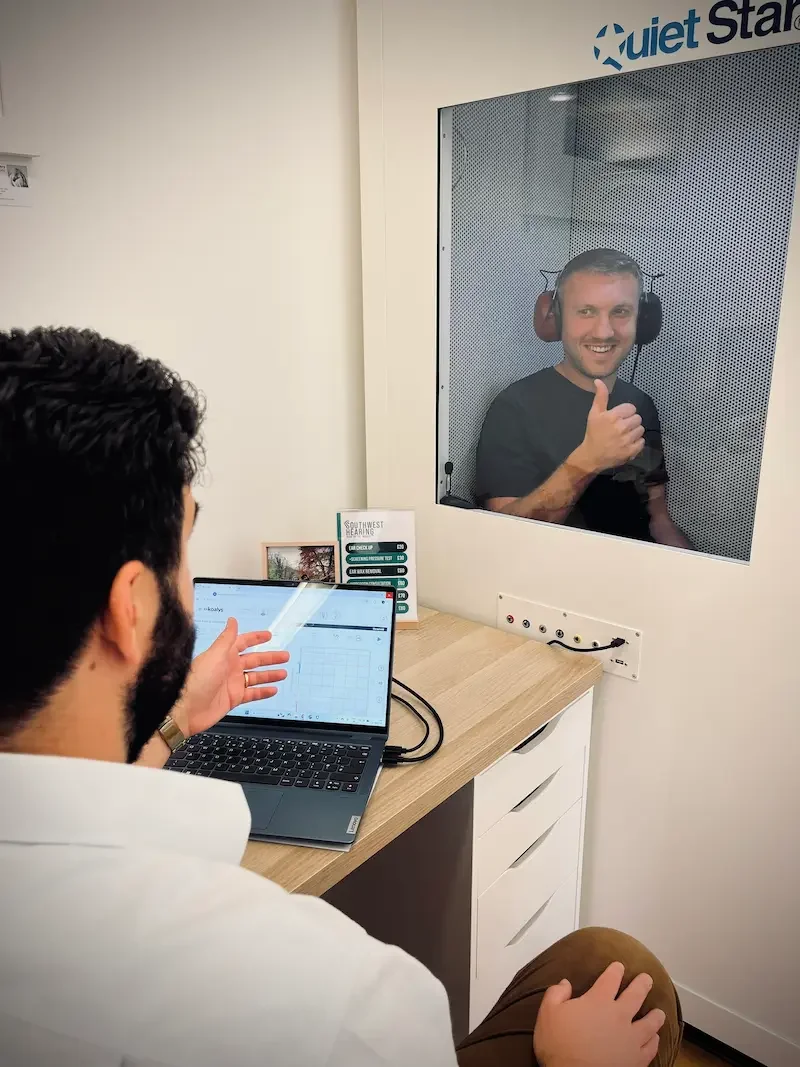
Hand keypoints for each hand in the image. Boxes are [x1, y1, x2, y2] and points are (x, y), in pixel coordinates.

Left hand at [173, 618, 288, 736]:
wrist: (185, 709)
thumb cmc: (196, 680)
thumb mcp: (214, 655)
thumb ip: (226, 639)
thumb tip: (232, 620)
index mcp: (224, 655)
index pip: (243, 642)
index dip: (256, 638)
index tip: (269, 635)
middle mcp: (229, 668)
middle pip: (254, 660)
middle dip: (269, 658)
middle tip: (284, 656)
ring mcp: (232, 684)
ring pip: (255, 677)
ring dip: (269, 675)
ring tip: (283, 673)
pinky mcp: (233, 699)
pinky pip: (252, 693)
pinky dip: (263, 692)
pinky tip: (273, 689)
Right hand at [534, 962, 665, 1066]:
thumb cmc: (559, 1045)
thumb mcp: (548, 1013)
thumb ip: (556, 993)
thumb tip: (565, 982)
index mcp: (598, 1001)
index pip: (610, 979)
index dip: (615, 970)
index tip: (619, 966)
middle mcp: (619, 1016)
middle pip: (636, 995)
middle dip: (642, 984)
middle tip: (647, 979)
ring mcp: (631, 1038)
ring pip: (650, 1023)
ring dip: (655, 1015)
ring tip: (659, 1012)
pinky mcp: (637, 1059)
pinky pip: (650, 1048)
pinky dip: (654, 1041)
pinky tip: (655, 1039)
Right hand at [576, 379, 643, 472]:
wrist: (591, 456)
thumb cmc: (593, 433)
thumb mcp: (594, 413)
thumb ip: (600, 396)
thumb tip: (599, 381)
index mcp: (613, 416)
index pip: (631, 408)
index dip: (626, 413)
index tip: (618, 418)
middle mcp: (621, 427)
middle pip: (637, 418)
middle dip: (630, 422)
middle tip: (621, 428)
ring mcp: (627, 440)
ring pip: (641, 430)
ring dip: (634, 432)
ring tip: (624, 436)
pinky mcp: (631, 451)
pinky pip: (642, 441)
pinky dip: (636, 443)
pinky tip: (627, 443)